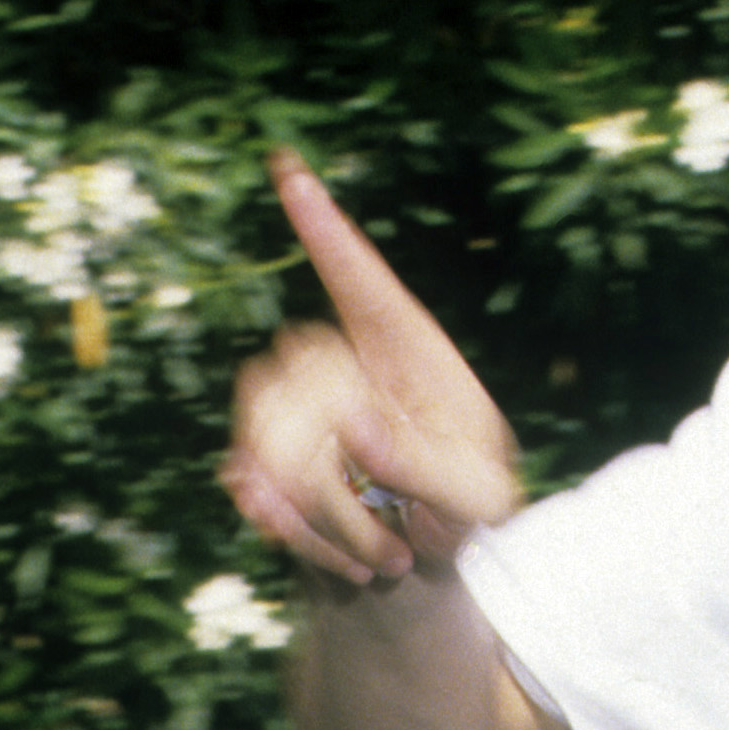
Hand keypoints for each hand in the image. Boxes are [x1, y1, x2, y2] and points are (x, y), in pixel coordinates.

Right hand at [220, 154, 521, 586]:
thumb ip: (426, 465)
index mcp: (405, 346)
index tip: (287, 166)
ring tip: (387, 560)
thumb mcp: (477, 495)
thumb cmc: (470, 500)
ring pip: (267, 441)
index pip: (360, 278)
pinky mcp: (267, 449)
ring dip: (322, 518)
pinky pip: (252, 481)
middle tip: (399, 552)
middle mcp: (344, 359)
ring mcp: (300, 401)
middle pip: (300, 386)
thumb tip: (352, 425)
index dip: (324, 226)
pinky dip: (295, 533)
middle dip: (339, 480)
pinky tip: (349, 563)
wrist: (429, 544)